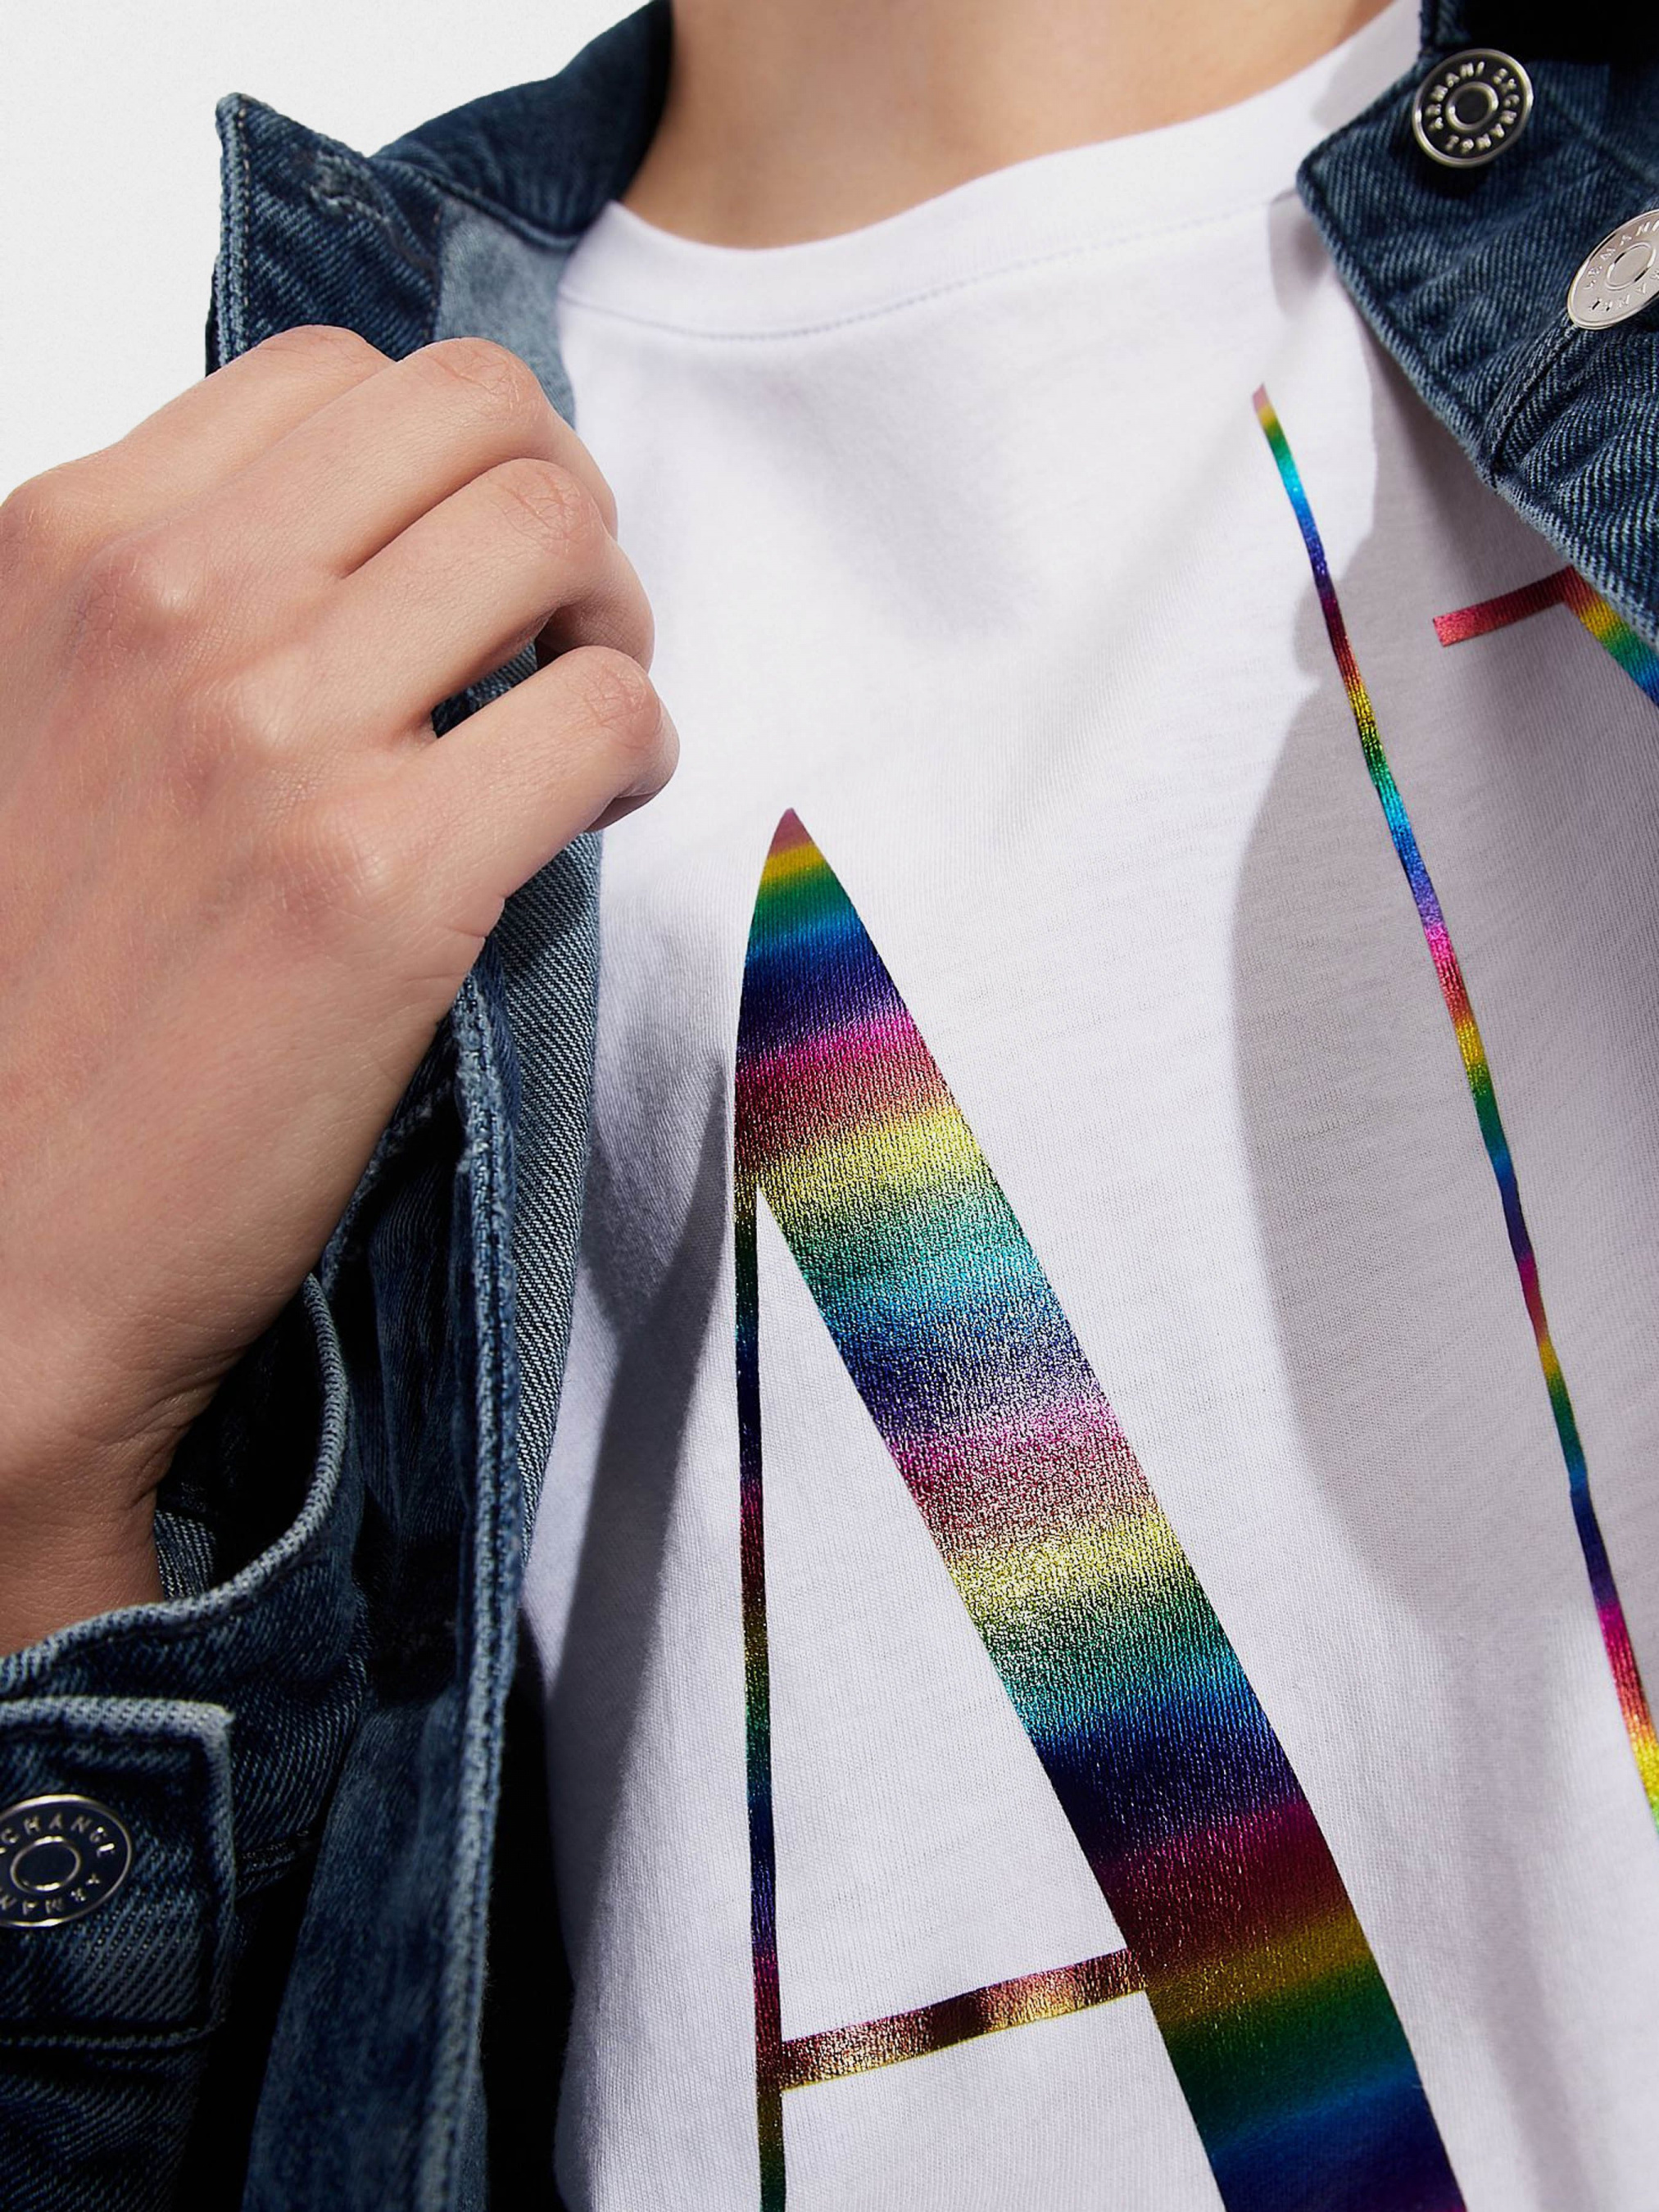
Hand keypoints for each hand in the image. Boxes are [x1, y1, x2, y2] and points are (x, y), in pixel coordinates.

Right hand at [0, 327, 674, 1651]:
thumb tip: (345, 546)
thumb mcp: (31, 725)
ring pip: (558, 531)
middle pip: (477, 420)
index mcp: (70, 545)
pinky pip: (603, 713)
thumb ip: (159, 610)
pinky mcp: (384, 882)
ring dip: (612, 619)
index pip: (338, 379)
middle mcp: (171, 607)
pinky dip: (637, 748)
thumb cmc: (28, 1000)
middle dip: (559, 507)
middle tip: (563, 627)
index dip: (449, 461)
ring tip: (584, 717)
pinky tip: (593, 810)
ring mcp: (277, 735)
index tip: (468, 567)